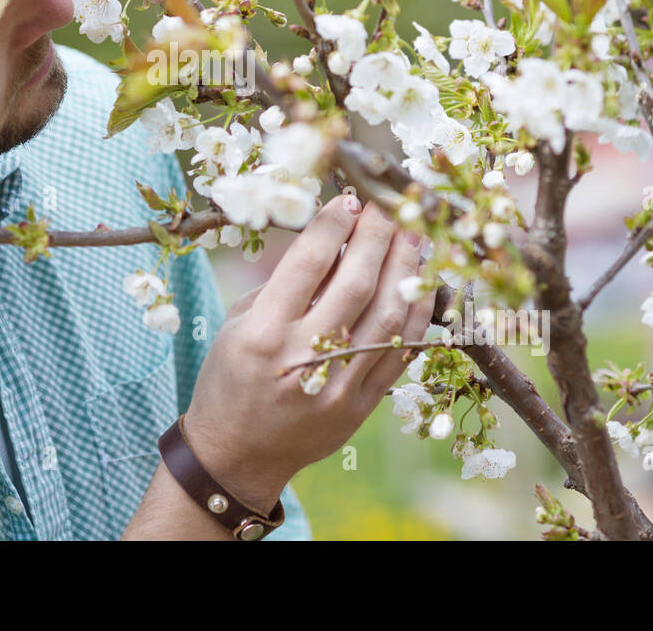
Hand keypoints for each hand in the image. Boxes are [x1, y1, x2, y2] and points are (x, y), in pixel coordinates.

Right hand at [182, 195, 432, 511]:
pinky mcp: (361, 406)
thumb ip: (287, 283)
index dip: (335, 224)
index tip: (349, 200)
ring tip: (413, 235)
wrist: (237, 453)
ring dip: (406, 268)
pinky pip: (400, 352)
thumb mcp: (240, 321)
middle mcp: (303, 359)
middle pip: (356, 283)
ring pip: (387, 315)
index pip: (309, 263)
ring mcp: (337, 386)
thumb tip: (337, 240)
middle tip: (388, 207)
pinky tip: (420, 284)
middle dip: (377, 235)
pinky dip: (416, 313)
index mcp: (264, 334)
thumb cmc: (232, 377)